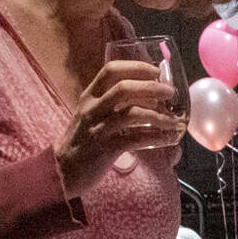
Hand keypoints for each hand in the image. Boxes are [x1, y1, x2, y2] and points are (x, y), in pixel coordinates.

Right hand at [57, 59, 180, 194]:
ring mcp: (99, 128)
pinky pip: (136, 139)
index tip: (156, 71)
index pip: (111, 70)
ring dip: (158, 116)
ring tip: (174, 121)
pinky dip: (156, 138)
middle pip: (124, 88)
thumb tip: (149, 98)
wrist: (63, 170)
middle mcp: (92, 109)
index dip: (136, 67)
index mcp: (89, 96)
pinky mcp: (107, 149)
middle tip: (170, 93)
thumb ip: (112, 103)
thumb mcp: (91, 114)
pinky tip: (169, 139)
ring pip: (132, 113)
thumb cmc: (82, 141)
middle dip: (152, 88)